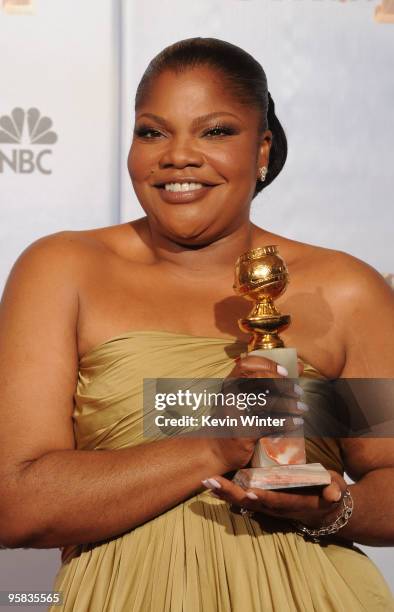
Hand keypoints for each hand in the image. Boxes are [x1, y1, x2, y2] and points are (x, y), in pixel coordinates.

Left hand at [201, 470, 347, 527]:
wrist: (324, 511)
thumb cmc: (330, 493)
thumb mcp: (336, 488)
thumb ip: (334, 489)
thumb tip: (333, 494)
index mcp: (295, 504)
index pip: (277, 501)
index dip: (264, 498)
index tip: (249, 491)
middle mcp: (278, 508)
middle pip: (252, 503)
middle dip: (231, 493)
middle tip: (213, 482)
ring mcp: (269, 507)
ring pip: (243, 503)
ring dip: (225, 493)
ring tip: (207, 482)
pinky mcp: (263, 503)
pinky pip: (242, 500)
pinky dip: (227, 494)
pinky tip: (212, 486)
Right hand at [206, 354, 306, 471]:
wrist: (216, 449)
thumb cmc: (235, 419)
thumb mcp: (242, 397)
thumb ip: (265, 383)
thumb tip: (299, 368)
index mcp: (230, 383)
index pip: (246, 364)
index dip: (267, 364)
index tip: (285, 371)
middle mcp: (230, 395)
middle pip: (260, 381)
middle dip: (284, 384)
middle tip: (298, 391)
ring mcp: (235, 414)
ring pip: (267, 403)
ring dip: (290, 405)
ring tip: (302, 408)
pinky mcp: (243, 432)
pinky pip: (269, 424)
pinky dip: (286, 423)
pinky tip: (296, 423)